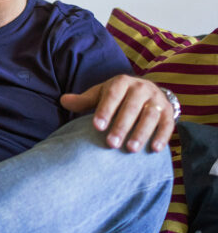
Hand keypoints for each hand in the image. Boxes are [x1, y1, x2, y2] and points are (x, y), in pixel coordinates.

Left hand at [60, 74, 175, 152]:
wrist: (146, 92)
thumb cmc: (117, 96)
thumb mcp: (100, 94)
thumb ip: (84, 100)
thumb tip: (63, 100)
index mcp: (122, 82)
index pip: (112, 95)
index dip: (105, 110)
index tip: (96, 127)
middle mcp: (142, 88)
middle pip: (131, 107)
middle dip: (121, 126)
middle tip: (111, 144)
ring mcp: (157, 100)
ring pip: (150, 116)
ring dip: (141, 132)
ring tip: (130, 149)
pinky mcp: (168, 112)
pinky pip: (167, 124)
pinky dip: (162, 136)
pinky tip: (154, 150)